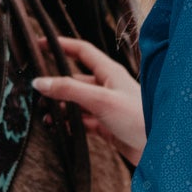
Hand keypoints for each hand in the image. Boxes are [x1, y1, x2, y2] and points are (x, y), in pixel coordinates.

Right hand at [34, 36, 145, 166]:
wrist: (158, 148)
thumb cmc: (138, 118)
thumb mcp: (100, 99)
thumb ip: (69, 90)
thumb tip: (40, 82)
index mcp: (109, 72)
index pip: (81, 51)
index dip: (61, 45)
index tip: (40, 43)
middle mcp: (108, 87)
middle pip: (75, 79)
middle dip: (55, 85)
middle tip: (34, 93)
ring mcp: (106, 107)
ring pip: (76, 103)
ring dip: (60, 108)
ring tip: (44, 116)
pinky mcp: (106, 126)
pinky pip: (82, 121)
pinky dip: (69, 124)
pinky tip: (59, 129)